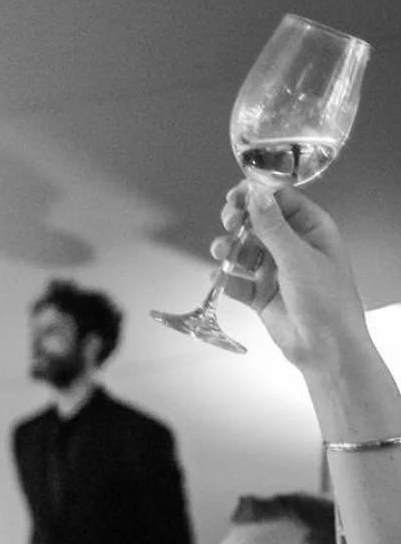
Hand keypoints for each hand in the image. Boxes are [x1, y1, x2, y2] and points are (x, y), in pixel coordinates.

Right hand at [211, 182, 368, 371]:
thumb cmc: (327, 301)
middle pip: (258, 223)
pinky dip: (226, 279)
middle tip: (228, 222)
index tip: (235, 197)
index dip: (257, 195)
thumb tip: (256, 196)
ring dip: (229, 250)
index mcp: (311, 229)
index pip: (281, 201)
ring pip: (245, 251)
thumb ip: (273, 227)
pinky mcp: (262, 294)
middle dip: (240, 221)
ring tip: (220, 253)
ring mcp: (276, 270)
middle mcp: (293, 246)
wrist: (325, 348)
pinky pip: (238, 281)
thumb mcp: (298, 258)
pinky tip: (218, 279)